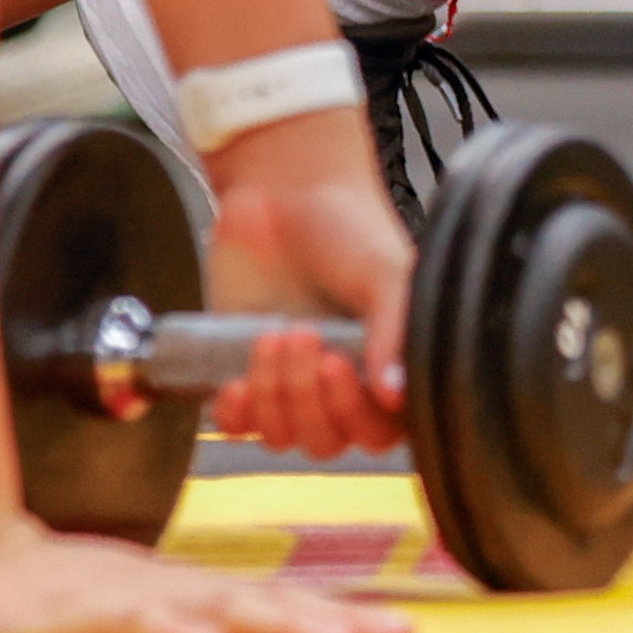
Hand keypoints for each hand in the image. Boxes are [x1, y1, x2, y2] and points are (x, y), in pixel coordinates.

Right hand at [0, 520, 405, 632]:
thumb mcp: (137, 610)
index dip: (337, 618)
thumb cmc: (58, 594)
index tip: (395, 631)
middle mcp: (174, 593)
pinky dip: (169, 628)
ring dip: (276, 621)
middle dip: (333, 622)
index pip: (278, 605)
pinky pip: (132, 620)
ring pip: (216, 606)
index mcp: (190, 595)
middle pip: (267, 605)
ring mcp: (131, 599)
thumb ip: (191, 624)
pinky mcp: (80, 611)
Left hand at [199, 104, 414, 459]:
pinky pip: (238, 426)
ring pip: (283, 436)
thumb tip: (397, 396)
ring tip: (273, 334)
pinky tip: (237, 377)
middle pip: (329, 440)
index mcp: (388, 364)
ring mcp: (291, 383)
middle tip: (303, 333)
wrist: (282, 191)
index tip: (340, 362)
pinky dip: (236, 411)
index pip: (384, 430)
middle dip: (309, 396)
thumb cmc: (347, 225)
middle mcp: (343, 383)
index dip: (359, 413)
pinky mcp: (242, 373)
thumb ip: (395, 332)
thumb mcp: (385, 272)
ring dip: (274, 396)